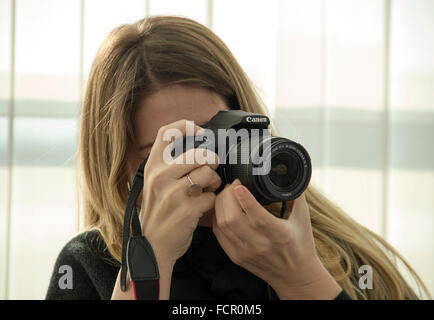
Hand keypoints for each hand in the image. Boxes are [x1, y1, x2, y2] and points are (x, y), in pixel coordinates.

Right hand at [139, 120, 220, 266]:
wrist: (153, 246)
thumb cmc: (158, 213)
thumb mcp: (155, 185)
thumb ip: (169, 166)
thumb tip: (196, 145)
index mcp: (152, 167)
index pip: (166, 132)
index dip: (186, 126)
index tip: (200, 131)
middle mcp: (160, 177)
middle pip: (199, 153)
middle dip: (211, 161)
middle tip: (210, 169)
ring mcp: (173, 194)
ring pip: (208, 174)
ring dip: (214, 182)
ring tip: (207, 190)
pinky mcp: (186, 210)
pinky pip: (211, 197)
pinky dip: (212, 202)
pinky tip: (204, 206)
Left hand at [212, 179, 341, 298]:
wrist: (295, 277)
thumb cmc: (300, 245)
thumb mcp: (303, 218)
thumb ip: (295, 195)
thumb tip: (289, 174)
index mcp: (279, 234)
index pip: (258, 217)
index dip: (245, 199)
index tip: (239, 185)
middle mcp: (261, 245)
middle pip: (233, 218)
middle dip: (227, 196)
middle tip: (233, 185)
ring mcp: (246, 252)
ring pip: (223, 225)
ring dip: (220, 205)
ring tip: (227, 194)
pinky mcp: (236, 257)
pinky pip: (219, 235)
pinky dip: (217, 218)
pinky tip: (222, 209)